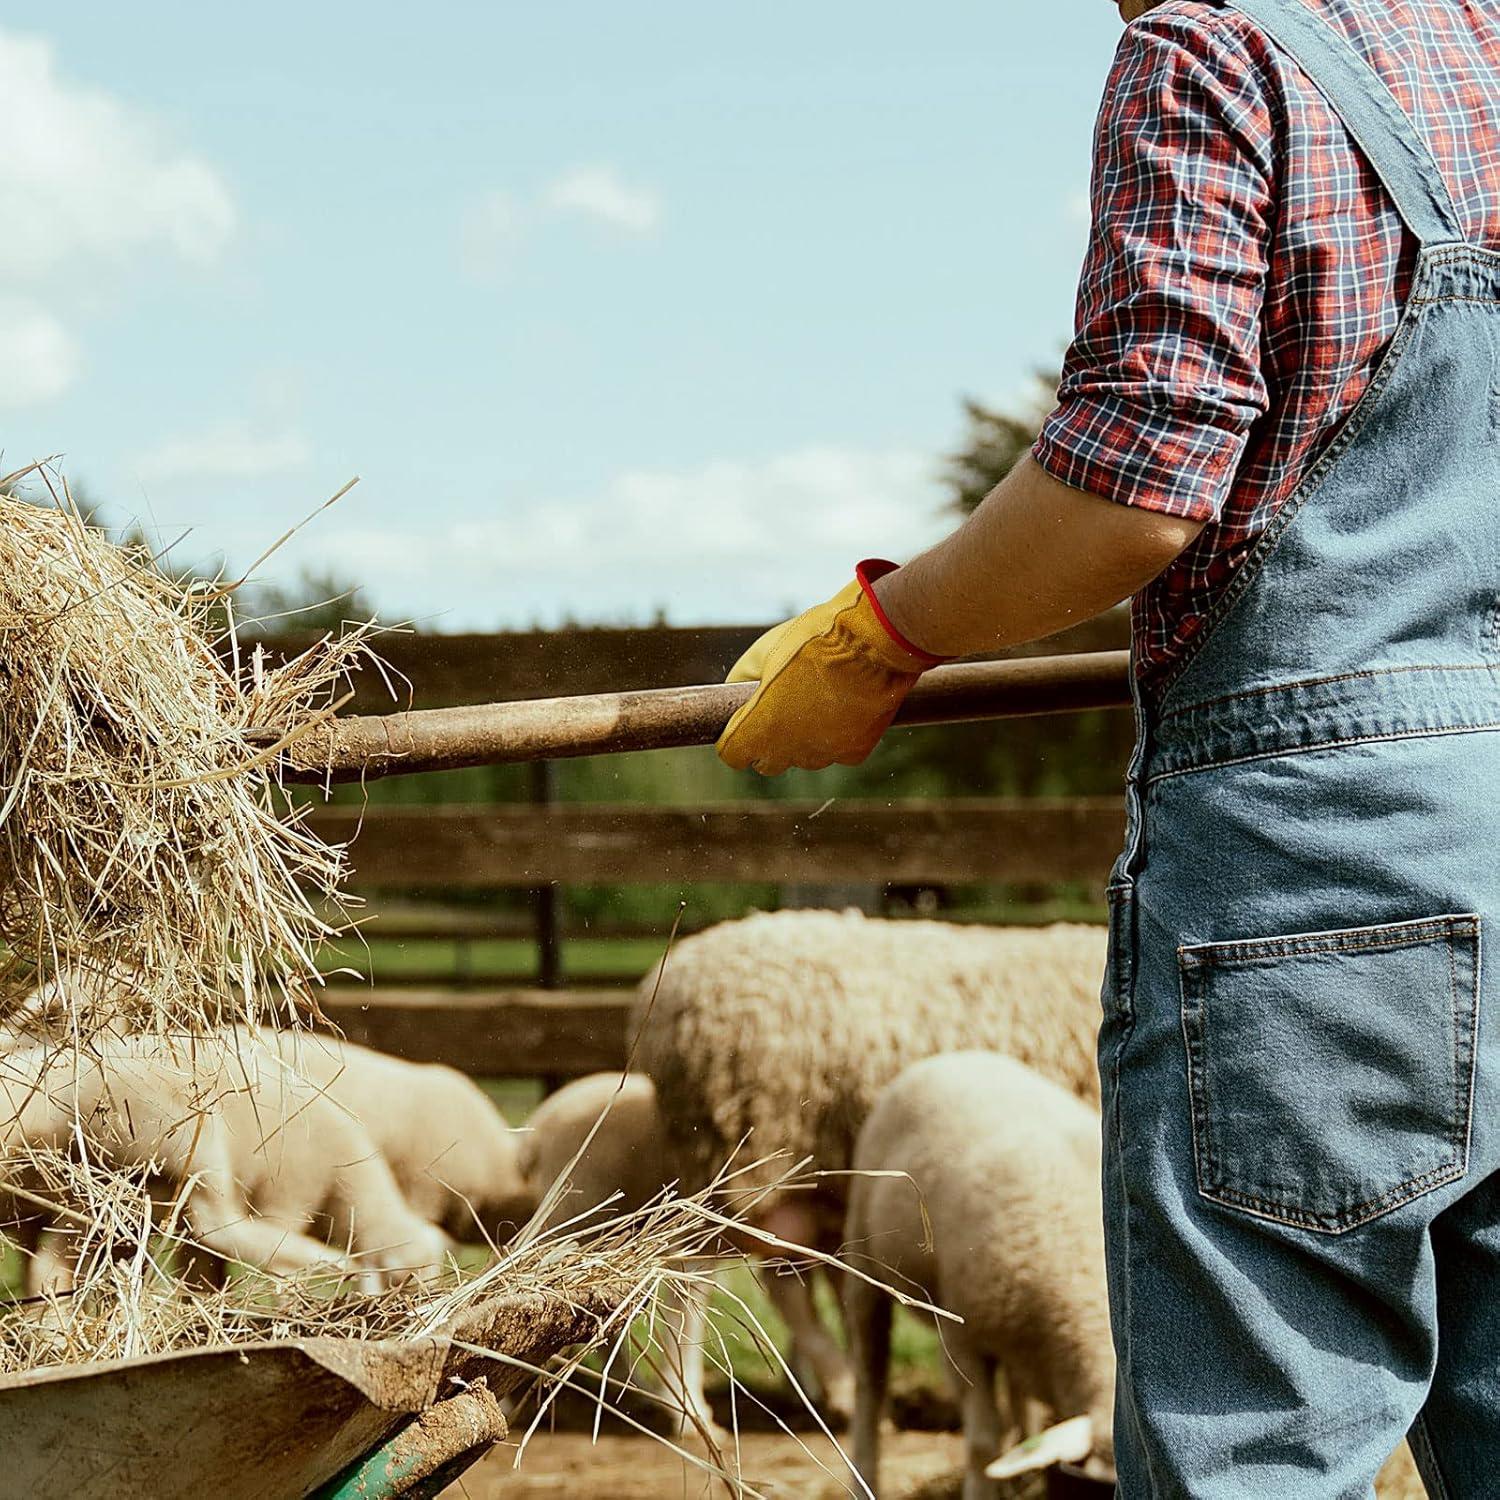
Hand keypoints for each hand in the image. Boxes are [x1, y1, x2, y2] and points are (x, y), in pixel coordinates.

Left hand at [715, 561, 944, 774]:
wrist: (875, 642)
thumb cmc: (816, 639)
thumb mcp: (765, 649)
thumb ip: (742, 677)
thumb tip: (734, 690)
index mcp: (760, 726)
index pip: (732, 755)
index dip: (736, 737)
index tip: (744, 722)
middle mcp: (788, 749)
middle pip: (767, 763)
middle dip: (768, 743)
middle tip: (780, 711)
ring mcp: (823, 754)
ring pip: (804, 757)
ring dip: (804, 739)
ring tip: (818, 701)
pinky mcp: (853, 753)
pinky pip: (836, 751)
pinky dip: (837, 735)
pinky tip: (844, 707)